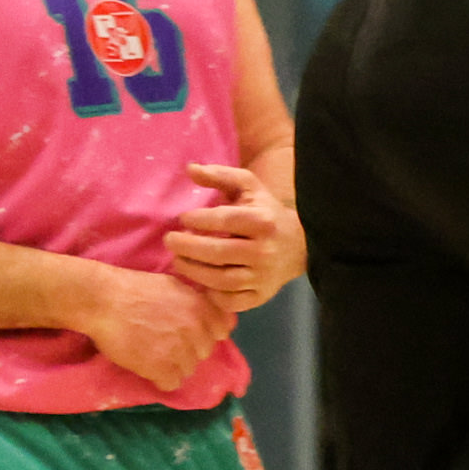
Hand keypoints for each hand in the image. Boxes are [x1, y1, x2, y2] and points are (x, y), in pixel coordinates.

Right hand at [80, 264, 230, 393]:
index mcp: (201, 308)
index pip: (222, 331)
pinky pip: (172, 384)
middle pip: (204, 352)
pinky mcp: (160, 368)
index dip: (205, 332)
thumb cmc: (134, 288)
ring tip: (153, 353)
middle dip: (188, 349)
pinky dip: (160, 378)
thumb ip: (196, 301)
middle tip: (165, 342)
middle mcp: (195, 330)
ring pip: (188, 369)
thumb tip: (211, 315)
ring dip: (173, 365)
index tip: (190, 332)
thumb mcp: (174, 285)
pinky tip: (148, 366)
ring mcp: (179, 350)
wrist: (103, 300)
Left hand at [164, 162, 303, 318]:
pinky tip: (201, 281)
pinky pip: (231, 301)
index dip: (199, 219)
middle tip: (170, 241)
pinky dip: (212, 294)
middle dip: (188, 247)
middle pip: (219, 253)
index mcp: (263, 221)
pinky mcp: (260, 296)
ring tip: (178, 260)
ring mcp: (263, 277)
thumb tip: (190, 168)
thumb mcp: (249, 188)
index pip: (226, 220)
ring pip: (222, 280)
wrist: (298, 247)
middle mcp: (265, 250)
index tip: (183, 218)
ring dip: (194, 271)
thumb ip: (220, 175)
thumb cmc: (265, 213)